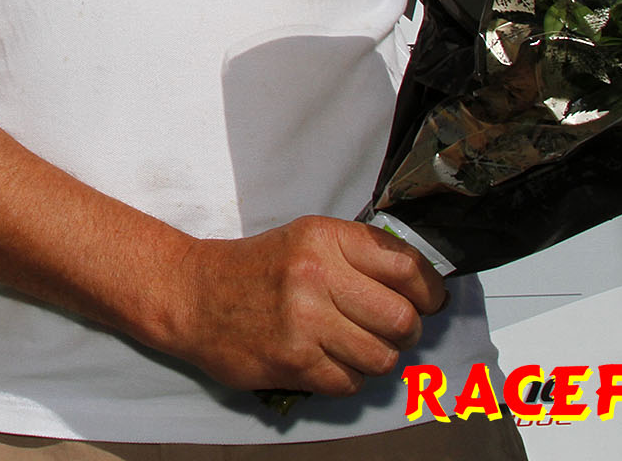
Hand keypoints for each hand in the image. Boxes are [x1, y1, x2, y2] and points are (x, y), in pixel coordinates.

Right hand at [165, 216, 445, 395]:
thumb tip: (420, 288)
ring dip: (375, 358)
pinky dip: (345, 378)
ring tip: (354, 347)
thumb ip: (358, 256)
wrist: (192, 294)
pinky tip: (326, 360)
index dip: (429, 291)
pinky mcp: (293, 360)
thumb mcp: (305, 240)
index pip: (408, 267)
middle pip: (402, 319)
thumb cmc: (254, 269)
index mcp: (325, 238)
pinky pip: (350, 382)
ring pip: (382, 357)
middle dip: (406, 331)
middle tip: (392, 331)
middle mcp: (317, 275)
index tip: (429, 301)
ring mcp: (304, 321)